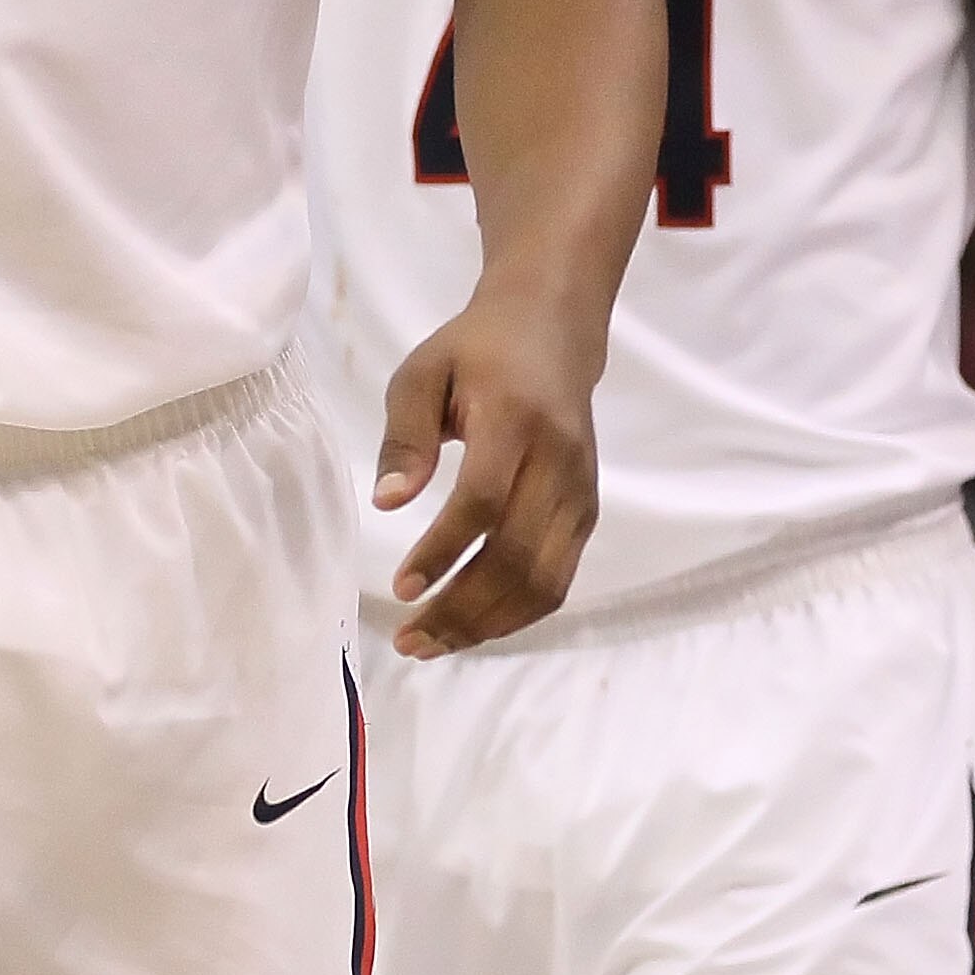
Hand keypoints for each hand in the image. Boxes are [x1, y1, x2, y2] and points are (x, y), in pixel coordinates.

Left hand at [375, 288, 602, 656]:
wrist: (553, 330)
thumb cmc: (475, 351)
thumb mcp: (421, 373)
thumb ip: (405, 437)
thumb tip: (387, 502)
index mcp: (514, 420)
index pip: (484, 501)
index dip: (444, 551)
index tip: (402, 587)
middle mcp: (558, 463)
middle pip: (517, 556)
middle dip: (462, 608)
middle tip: (410, 639)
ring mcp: (580, 492)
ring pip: (544, 581)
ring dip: (489, 623)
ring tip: (433, 643)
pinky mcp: (587, 511)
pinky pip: (558, 578)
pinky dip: (517, 612)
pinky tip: (473, 625)